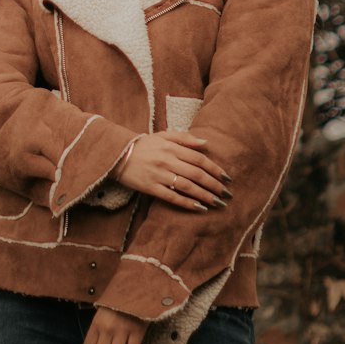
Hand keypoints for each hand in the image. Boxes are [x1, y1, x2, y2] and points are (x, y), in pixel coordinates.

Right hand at [115, 129, 230, 210]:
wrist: (117, 154)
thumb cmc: (143, 145)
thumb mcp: (163, 135)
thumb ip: (184, 138)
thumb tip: (205, 142)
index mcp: (172, 147)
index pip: (199, 158)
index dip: (215, 169)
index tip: (226, 178)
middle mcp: (167, 160)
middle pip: (196, 174)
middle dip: (214, 185)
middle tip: (227, 194)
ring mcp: (159, 174)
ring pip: (187, 187)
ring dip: (205, 196)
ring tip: (217, 203)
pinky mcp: (151, 187)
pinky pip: (172, 197)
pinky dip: (187, 203)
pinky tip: (199, 208)